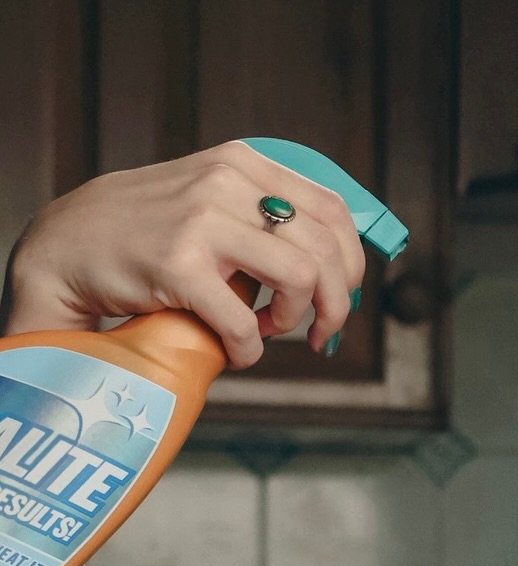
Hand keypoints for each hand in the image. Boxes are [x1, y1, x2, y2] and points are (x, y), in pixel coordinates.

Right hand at [0, 140, 366, 369]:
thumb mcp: (213, 200)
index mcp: (243, 164)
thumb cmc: (151, 235)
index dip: (351, 266)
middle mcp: (226, 182)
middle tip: (320, 333)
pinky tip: (236, 350)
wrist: (69, 245)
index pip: (334, 212)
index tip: (339, 300)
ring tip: (269, 332)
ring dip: (296, 322)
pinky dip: (251, 350)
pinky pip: (245, 322)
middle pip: (328, 250)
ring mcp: (202, 220)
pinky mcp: (178, 264)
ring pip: (301, 278)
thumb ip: (266, 219)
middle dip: (337, 305)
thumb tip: (337, 267)